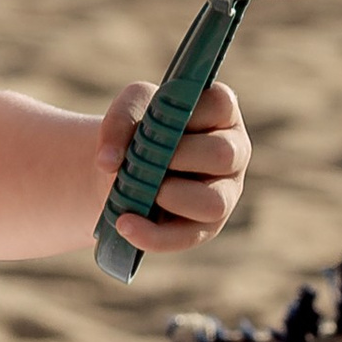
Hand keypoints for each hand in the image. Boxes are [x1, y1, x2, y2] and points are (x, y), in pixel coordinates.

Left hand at [97, 75, 249, 250]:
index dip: (189, 112)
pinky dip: (153, 235)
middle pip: (222, 155)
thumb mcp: (127, 112)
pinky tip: (124, 225)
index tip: (157, 116)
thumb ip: (120, 120)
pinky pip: (187, 236)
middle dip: (179, 157)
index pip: (221, 104)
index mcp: (220, 113)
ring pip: (215, 203)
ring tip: (145, 191)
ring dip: (174, 197)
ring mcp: (224, 192)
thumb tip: (108, 160)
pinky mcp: (205, 227)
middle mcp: (232, 152)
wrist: (122, 170)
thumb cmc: (136, 131)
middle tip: (145, 158)